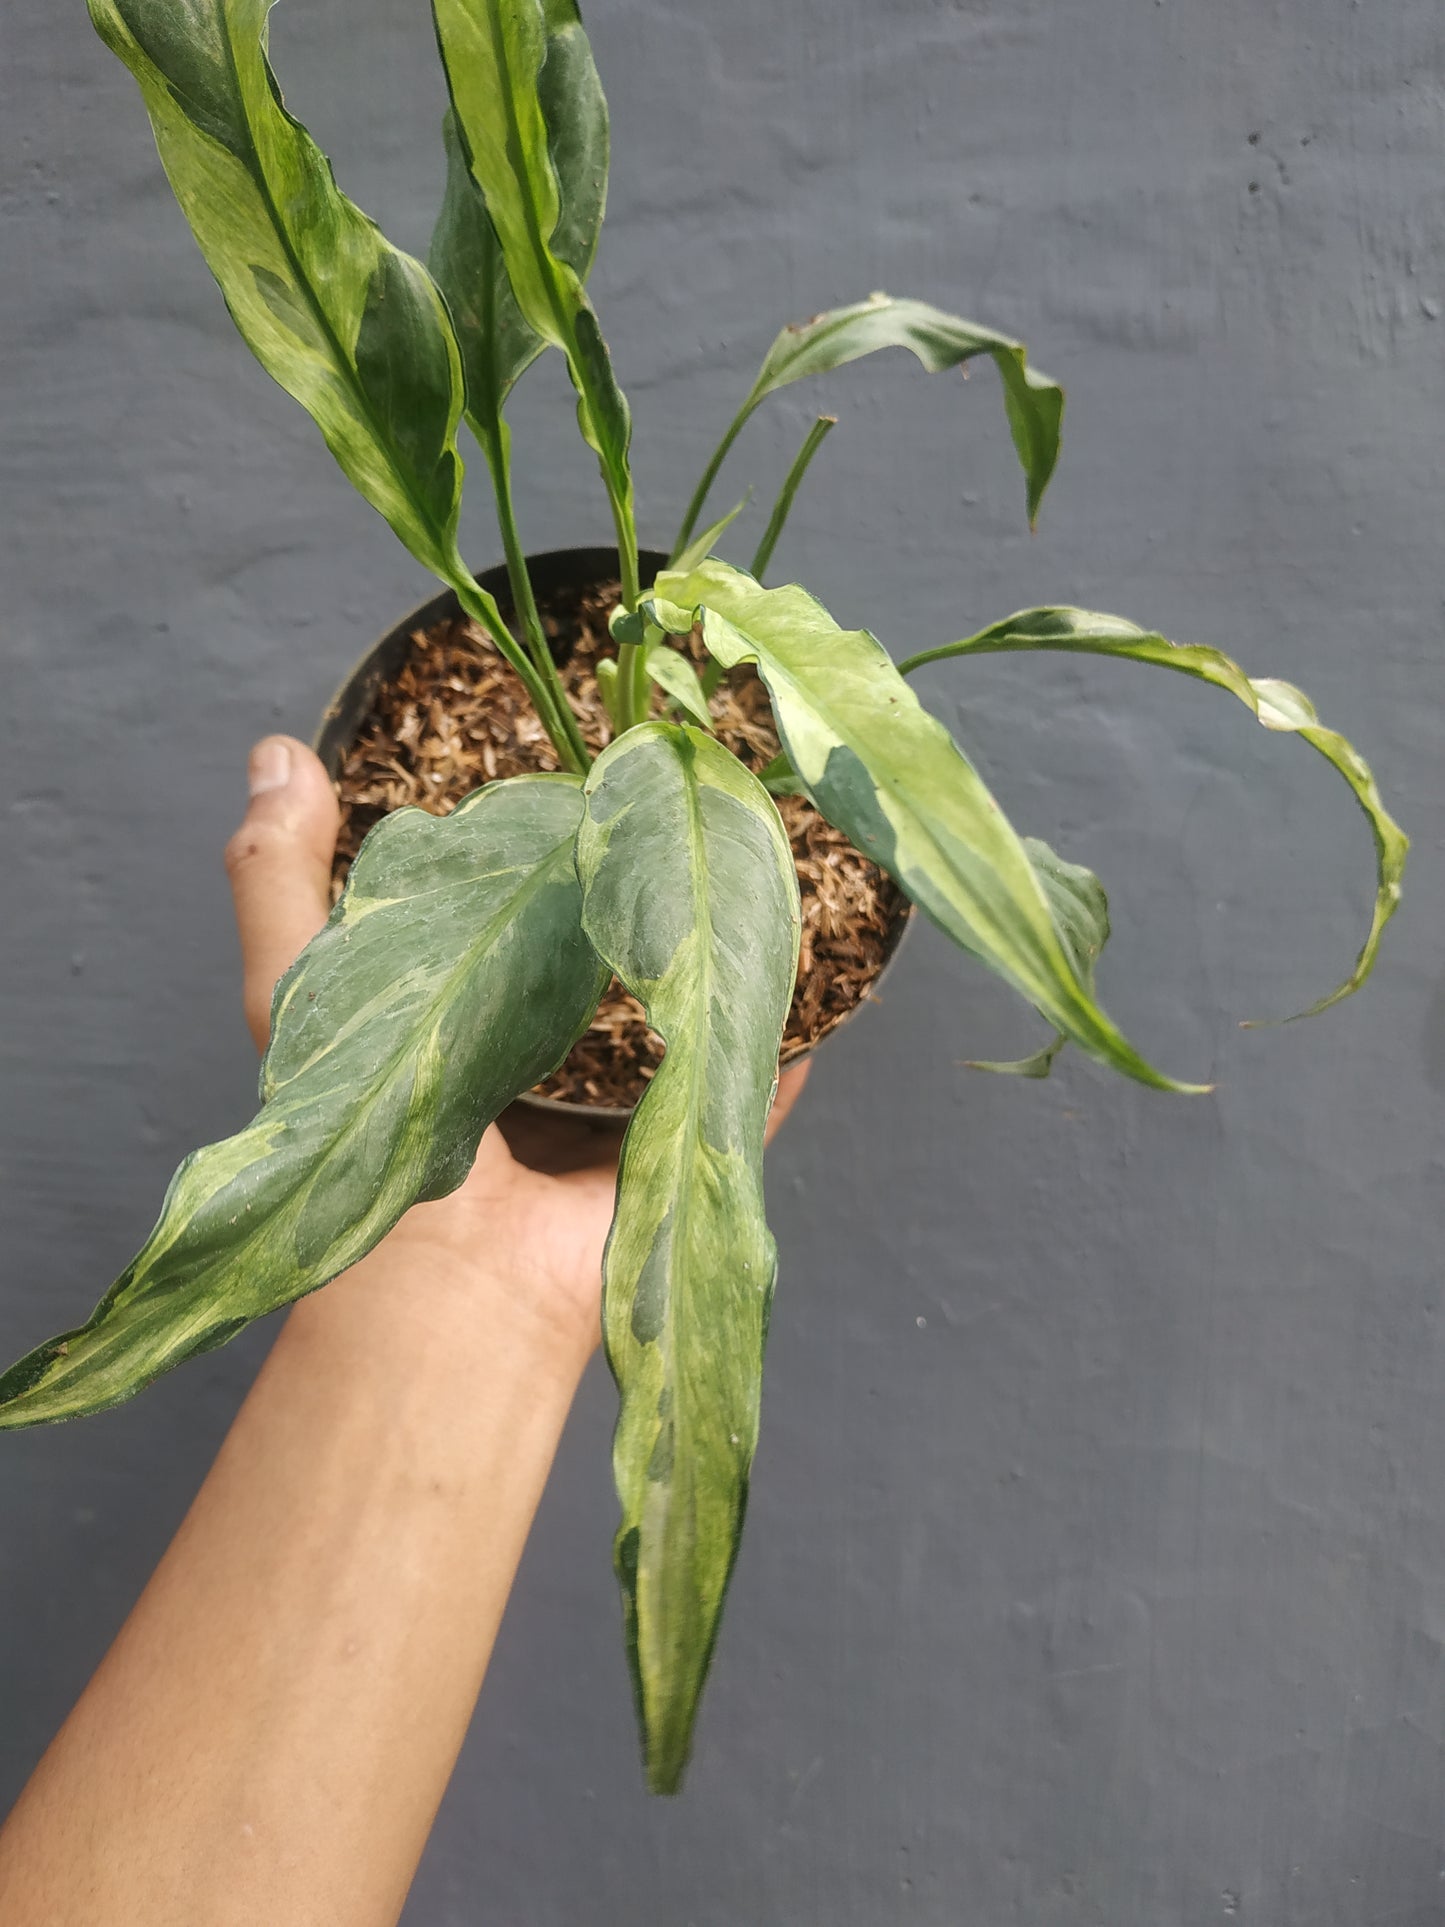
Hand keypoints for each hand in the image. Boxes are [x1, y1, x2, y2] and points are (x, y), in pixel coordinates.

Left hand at [224, 736, 808, 1356]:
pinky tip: (814, 982)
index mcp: (458, 1013)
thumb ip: (279, 880)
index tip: (569, 760)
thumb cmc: (359, 1144)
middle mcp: (540, 1056)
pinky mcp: (683, 1147)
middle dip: (630, 886)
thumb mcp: (290, 990)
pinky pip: (747, 1088)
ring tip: (747, 864)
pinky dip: (780, 1047)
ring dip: (708, 948)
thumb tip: (275, 750)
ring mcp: (619, 1108)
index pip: (503, 907)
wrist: (451, 1287)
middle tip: (672, 802)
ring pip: (676, 1008)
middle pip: (598, 953)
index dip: (531, 840)